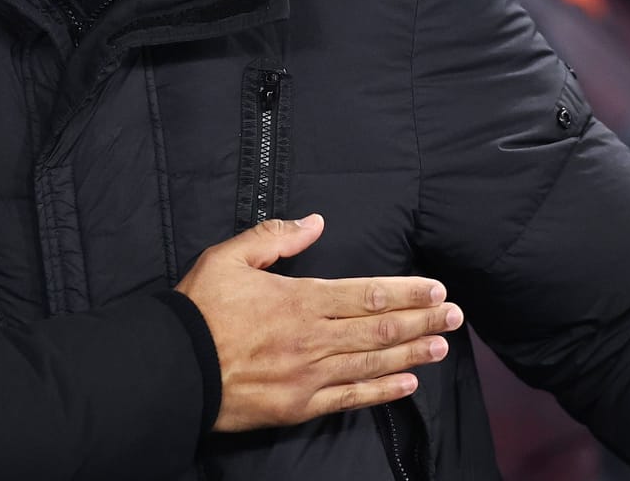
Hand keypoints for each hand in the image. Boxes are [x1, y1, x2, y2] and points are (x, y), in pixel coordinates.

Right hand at [176, 214, 462, 430]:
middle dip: (422, 320)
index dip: (407, 291)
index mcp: (300, 299)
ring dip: (412, 353)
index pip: (368, 294)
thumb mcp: (228, 257)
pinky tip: (407, 384)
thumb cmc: (199, 309)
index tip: (435, 289)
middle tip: (455, 315)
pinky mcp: (301, 405)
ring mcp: (310, 375)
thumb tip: (314, 223)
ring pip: (373, 362)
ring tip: (442, 345)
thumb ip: (274, 237)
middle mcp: (314, 338)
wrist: (175, 367)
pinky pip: (352, 398)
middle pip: (381, 328)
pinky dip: (383, 391)